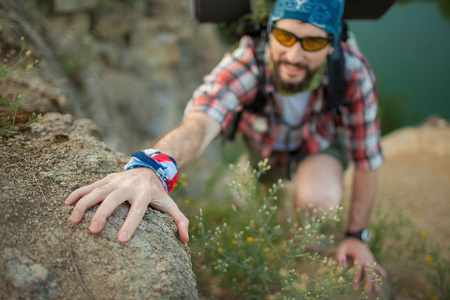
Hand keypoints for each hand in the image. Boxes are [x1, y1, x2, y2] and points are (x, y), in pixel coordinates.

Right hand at [65, 168, 188, 242]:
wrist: (149, 168)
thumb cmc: (158, 192)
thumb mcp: (170, 204)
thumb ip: (180, 220)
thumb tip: (185, 239)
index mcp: (145, 193)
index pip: (138, 210)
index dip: (130, 224)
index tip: (121, 240)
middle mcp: (129, 186)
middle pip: (114, 199)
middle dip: (103, 214)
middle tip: (93, 231)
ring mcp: (116, 181)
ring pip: (98, 191)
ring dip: (84, 204)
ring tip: (74, 219)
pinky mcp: (106, 179)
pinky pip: (89, 185)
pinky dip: (78, 193)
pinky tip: (66, 203)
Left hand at [336, 237, 386, 292]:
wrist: (355, 237)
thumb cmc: (347, 244)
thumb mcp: (341, 249)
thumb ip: (340, 257)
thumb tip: (340, 267)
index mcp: (359, 258)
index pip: (357, 271)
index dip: (355, 280)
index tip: (354, 288)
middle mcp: (366, 259)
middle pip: (368, 273)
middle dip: (368, 283)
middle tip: (367, 292)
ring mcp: (370, 259)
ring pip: (374, 271)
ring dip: (376, 280)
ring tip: (377, 290)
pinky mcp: (371, 258)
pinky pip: (377, 265)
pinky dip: (381, 270)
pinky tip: (385, 276)